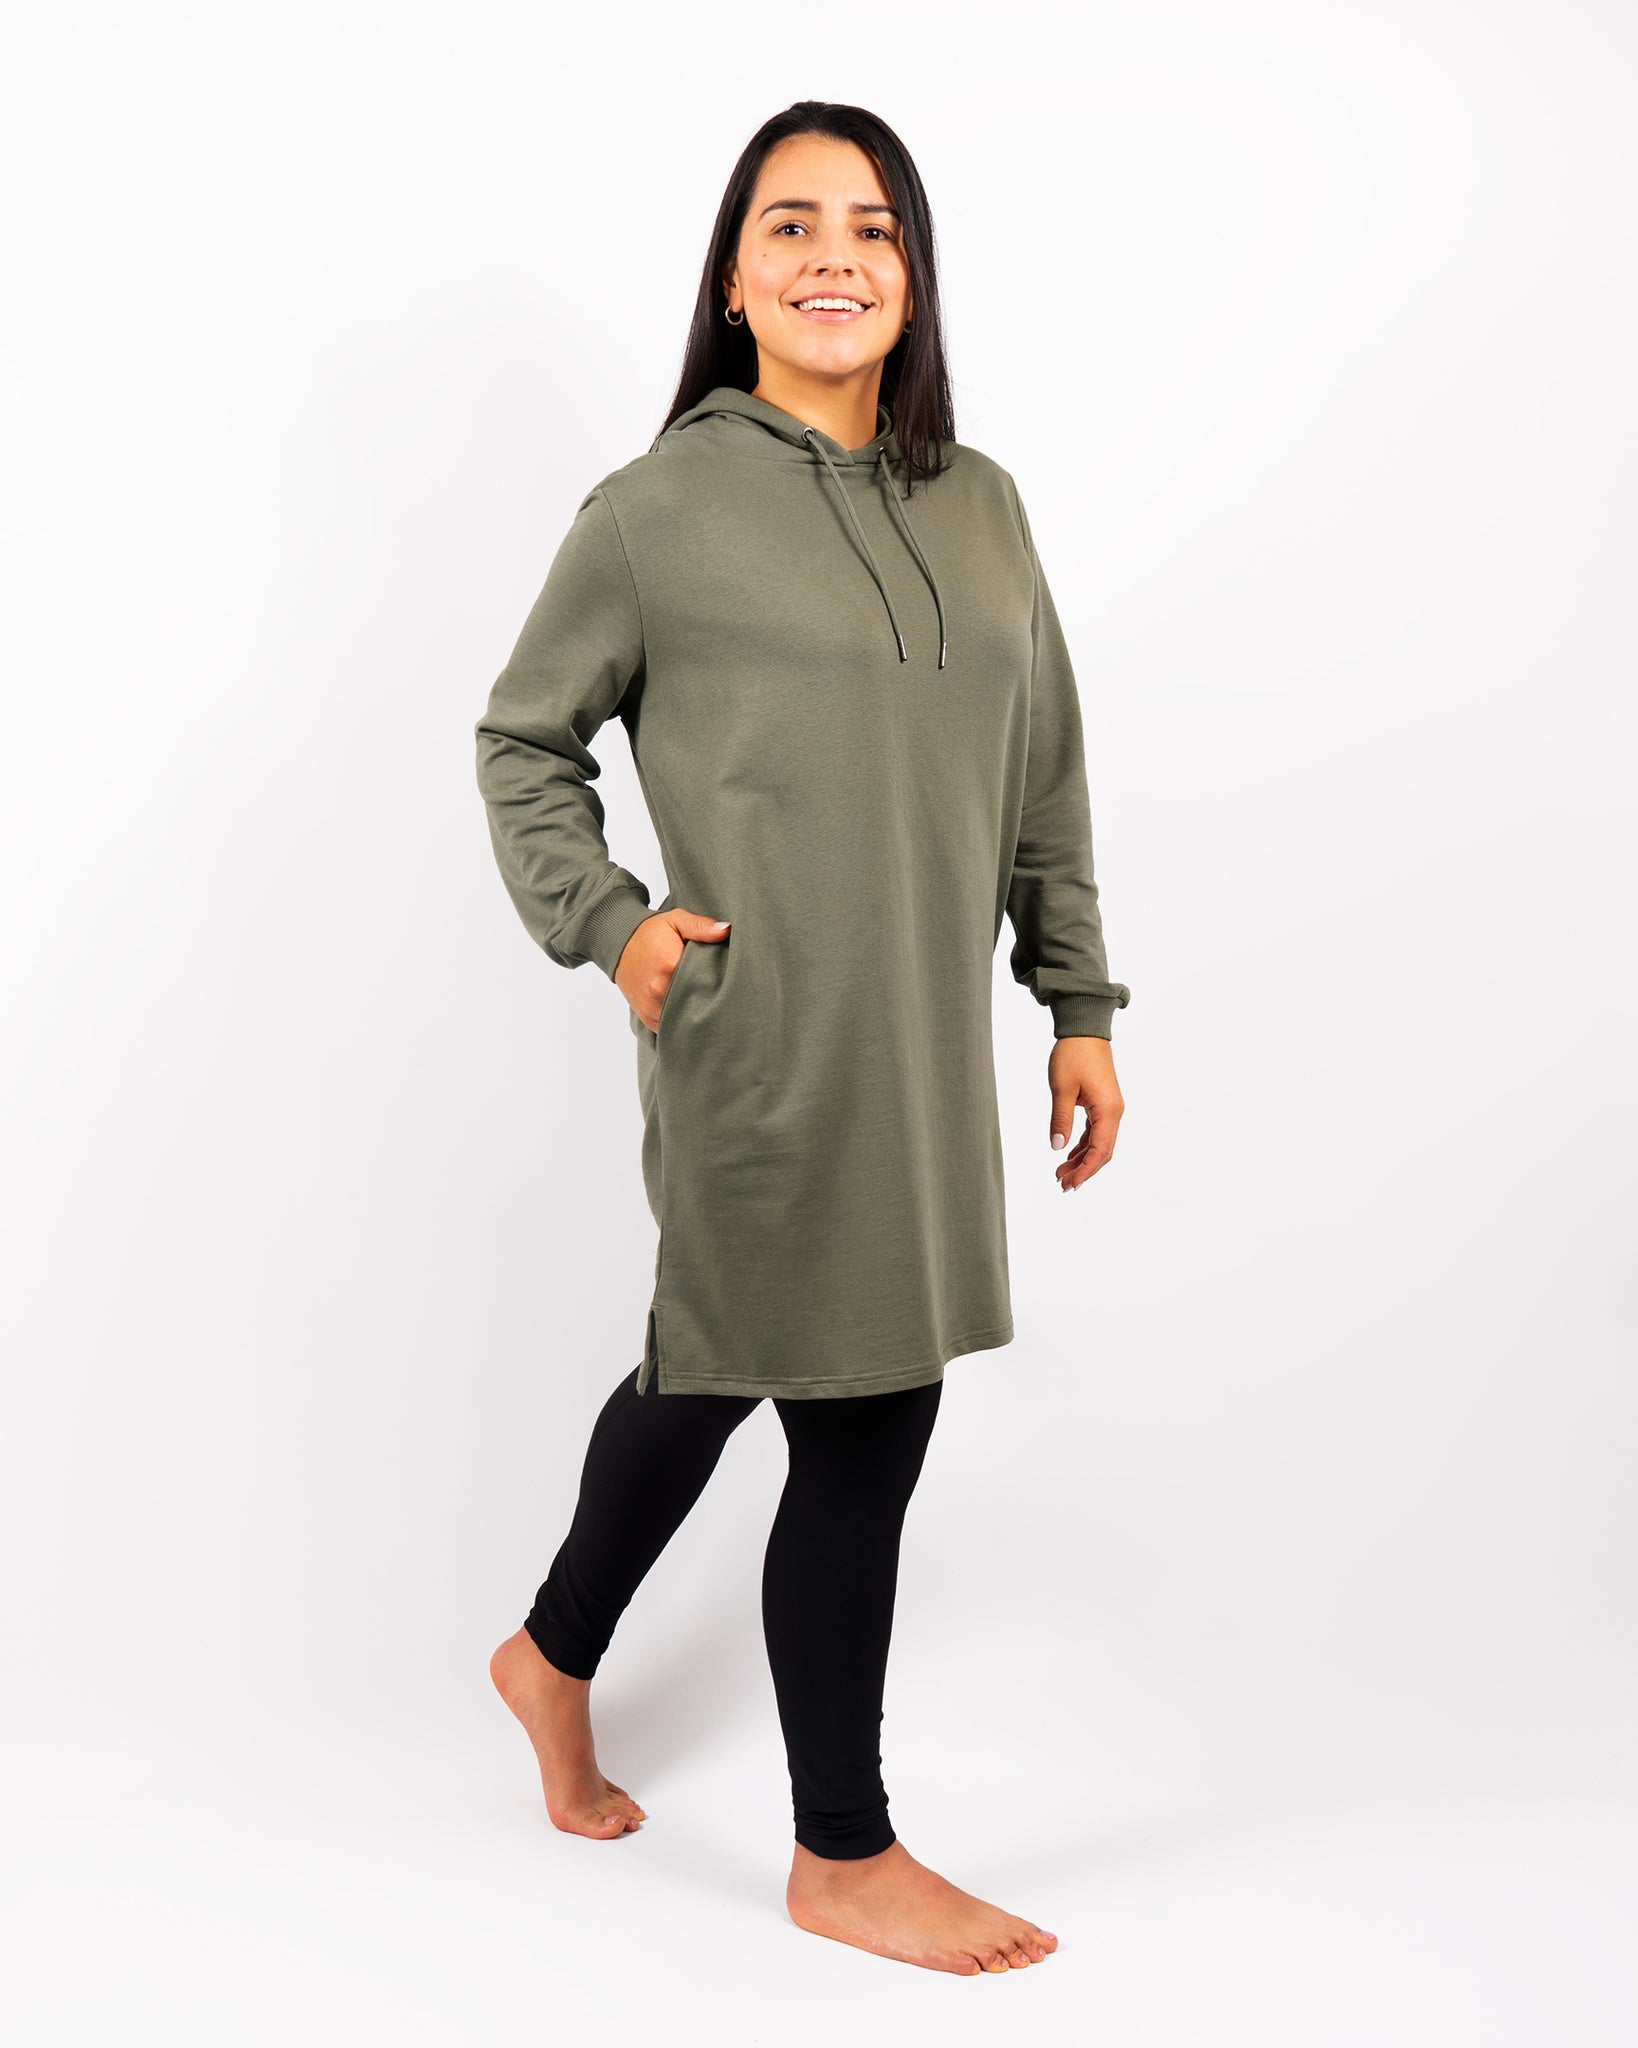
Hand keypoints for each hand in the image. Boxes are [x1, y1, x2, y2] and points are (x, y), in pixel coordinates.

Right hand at [614, 909, 730, 1033]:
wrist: (620, 945)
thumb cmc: (651, 932)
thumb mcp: (677, 921)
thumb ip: (701, 927)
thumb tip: (726, 930)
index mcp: (669, 966)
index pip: (705, 980)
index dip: (717, 979)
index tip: (723, 975)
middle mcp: (658, 990)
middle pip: (695, 1002)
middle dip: (706, 997)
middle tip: (716, 989)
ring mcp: (652, 1007)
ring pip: (684, 1018)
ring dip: (693, 1012)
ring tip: (702, 1000)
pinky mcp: (647, 1019)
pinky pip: (671, 1028)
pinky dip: (680, 1021)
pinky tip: (687, 1009)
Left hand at [1048, 1035, 1123, 1192]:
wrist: (1084, 1030)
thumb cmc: (1073, 1054)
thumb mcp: (1062, 1089)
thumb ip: (1061, 1120)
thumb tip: (1058, 1147)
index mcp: (1108, 1110)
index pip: (1100, 1150)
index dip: (1085, 1170)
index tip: (1069, 1184)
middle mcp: (1114, 1112)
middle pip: (1103, 1151)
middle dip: (1084, 1170)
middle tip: (1062, 1184)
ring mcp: (1109, 1107)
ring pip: (1099, 1142)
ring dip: (1082, 1159)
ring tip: (1061, 1173)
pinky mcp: (1103, 1102)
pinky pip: (1095, 1131)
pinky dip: (1083, 1145)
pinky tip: (1068, 1154)